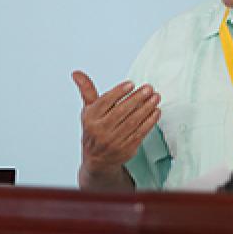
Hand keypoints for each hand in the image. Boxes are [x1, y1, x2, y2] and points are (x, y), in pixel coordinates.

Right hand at [72, 70, 160, 189]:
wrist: (97, 160)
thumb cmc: (94, 129)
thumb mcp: (88, 110)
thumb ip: (86, 90)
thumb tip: (76, 73)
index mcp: (90, 118)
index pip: (105, 102)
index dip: (118, 92)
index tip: (131, 84)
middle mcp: (100, 130)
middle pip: (121, 112)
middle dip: (137, 99)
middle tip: (149, 89)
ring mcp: (114, 141)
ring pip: (132, 122)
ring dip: (146, 109)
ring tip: (155, 97)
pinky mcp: (126, 149)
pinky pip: (140, 133)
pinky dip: (149, 122)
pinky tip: (156, 111)